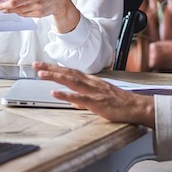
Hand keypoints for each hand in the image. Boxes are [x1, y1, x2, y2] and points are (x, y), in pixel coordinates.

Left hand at [0, 0, 80, 32]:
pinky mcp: (38, 13)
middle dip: (3, 6)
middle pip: (15, 3)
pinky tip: (13, 12)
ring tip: (2, 10)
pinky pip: (24, 15)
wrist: (59, 0)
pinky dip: (18, 13)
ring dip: (9, 11)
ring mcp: (36, 5)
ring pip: (18, 11)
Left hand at [32, 61, 154, 126]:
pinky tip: (55, 93)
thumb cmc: (119, 102)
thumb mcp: (99, 98)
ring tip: (41, 74)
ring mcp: (94, 92)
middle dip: (50, 68)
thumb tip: (73, 102)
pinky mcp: (97, 103)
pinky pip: (79, 98)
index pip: (70, 71)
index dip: (55, 67)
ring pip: (71, 81)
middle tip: (36, 64)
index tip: (42, 65)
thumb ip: (85, 99)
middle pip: (68, 72)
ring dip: (55, 77)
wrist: (136, 107)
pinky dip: (66, 95)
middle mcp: (91, 83)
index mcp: (91, 81)